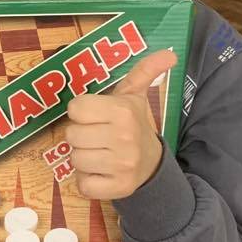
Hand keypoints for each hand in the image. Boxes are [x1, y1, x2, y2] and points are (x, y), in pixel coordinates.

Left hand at [65, 50, 176, 199]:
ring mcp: (121, 164)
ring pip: (74, 160)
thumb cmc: (133, 125)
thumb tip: (170, 54)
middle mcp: (123, 137)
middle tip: (97, 136)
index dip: (81, 113)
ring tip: (99, 153)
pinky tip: (101, 172)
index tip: (95, 116)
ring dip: (83, 158)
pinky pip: (82, 184)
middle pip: (71, 135)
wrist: (151, 164)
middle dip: (80, 136)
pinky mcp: (117, 187)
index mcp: (122, 111)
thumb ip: (145, 71)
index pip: (75, 108)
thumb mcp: (135, 96)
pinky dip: (87, 180)